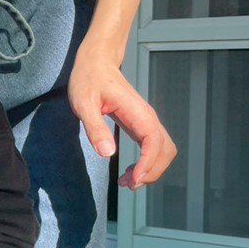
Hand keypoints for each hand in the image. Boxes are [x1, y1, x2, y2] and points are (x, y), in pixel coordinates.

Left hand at [69, 47, 176, 188]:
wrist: (96, 62)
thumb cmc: (88, 79)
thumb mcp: (83, 103)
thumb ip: (95, 127)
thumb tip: (107, 153)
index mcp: (136, 111)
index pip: (154, 142)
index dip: (148, 163)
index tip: (135, 179)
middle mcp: (147, 117)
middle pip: (165, 150)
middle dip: (152, 171)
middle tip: (128, 185)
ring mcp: (146, 121)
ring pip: (163, 151)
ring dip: (151, 170)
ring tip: (128, 182)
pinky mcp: (141, 125)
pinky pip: (153, 148)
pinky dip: (147, 163)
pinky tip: (130, 171)